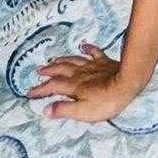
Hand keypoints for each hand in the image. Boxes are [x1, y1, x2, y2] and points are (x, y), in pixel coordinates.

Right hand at [28, 41, 142, 122]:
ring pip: (72, 60)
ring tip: (53, 60)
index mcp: (72, 86)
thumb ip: (64, 110)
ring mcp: (92, 66)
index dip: (40, 90)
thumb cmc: (106, 102)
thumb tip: (45, 109)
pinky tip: (83, 45)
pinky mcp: (104, 62)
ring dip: (62, 60)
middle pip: (60, 70)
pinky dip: (87, 48)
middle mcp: (79, 73)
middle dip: (48, 71)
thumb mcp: (83, 112)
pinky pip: (94, 52)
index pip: (52, 87)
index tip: (29, 93)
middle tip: (38, 71)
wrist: (127, 83)